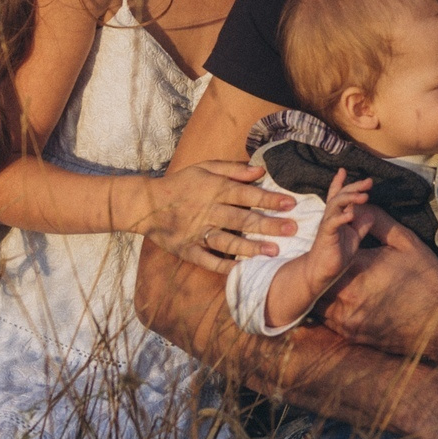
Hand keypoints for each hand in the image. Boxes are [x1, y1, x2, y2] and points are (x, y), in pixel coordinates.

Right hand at [132, 161, 296, 273]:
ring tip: (273, 251)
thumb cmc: (181, 183)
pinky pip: (208, 260)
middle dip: (268, 224)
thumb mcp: (205, 168)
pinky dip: (225, 266)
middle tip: (292, 230)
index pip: (246, 195)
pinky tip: (243, 270)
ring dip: (251, 247)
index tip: (290, 204)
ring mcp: (198, 232)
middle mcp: (208, 211)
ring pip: (227, 240)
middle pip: (242, 219)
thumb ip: (233, 169)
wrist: (146, 204)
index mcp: (214, 190)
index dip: (269, 199)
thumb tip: (261, 171)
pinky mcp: (188, 250)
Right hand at [293, 170, 374, 293]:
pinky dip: (342, 217)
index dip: (340, 183)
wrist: (321, 272)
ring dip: (349, 198)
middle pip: (340, 196)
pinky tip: (351, 214)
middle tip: (368, 181)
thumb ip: (361, 225)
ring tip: (364, 195)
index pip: (337, 195)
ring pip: (336, 205)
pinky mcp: (326, 236)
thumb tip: (370, 212)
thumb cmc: (336, 254)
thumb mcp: (353, 238)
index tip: (343, 170)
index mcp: (337, 216)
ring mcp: (328, 225)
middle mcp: (331, 217)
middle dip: (353, 186)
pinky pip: (333, 223)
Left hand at [315, 207, 437, 359]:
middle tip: (329, 260)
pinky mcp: (350, 334)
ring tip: (335, 279)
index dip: (328, 244)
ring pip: (318, 299)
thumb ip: (377, 220)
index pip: (327, 250)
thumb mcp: (406, 242)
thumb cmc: (427, 278)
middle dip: (322, 267)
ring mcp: (346, 319)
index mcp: (357, 270)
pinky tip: (345, 298)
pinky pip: (327, 318)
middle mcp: (346, 297)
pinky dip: (331, 306)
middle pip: (318, 278)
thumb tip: (358, 205)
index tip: (332, 240)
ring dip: (324, 288)